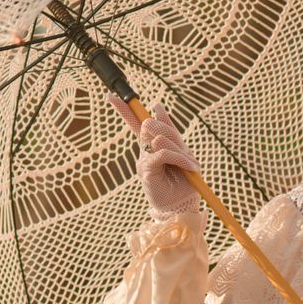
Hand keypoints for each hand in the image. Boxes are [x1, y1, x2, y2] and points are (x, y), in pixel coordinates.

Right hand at [107, 95, 200, 217]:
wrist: (182, 207)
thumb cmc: (183, 181)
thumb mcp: (181, 151)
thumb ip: (170, 132)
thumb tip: (157, 106)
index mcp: (151, 145)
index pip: (136, 123)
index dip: (125, 109)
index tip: (112, 96)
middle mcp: (144, 151)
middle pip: (151, 125)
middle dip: (170, 131)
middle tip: (185, 152)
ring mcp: (143, 160)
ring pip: (158, 138)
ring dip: (180, 149)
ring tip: (190, 166)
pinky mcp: (146, 170)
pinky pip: (163, 153)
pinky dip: (179, 158)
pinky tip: (190, 168)